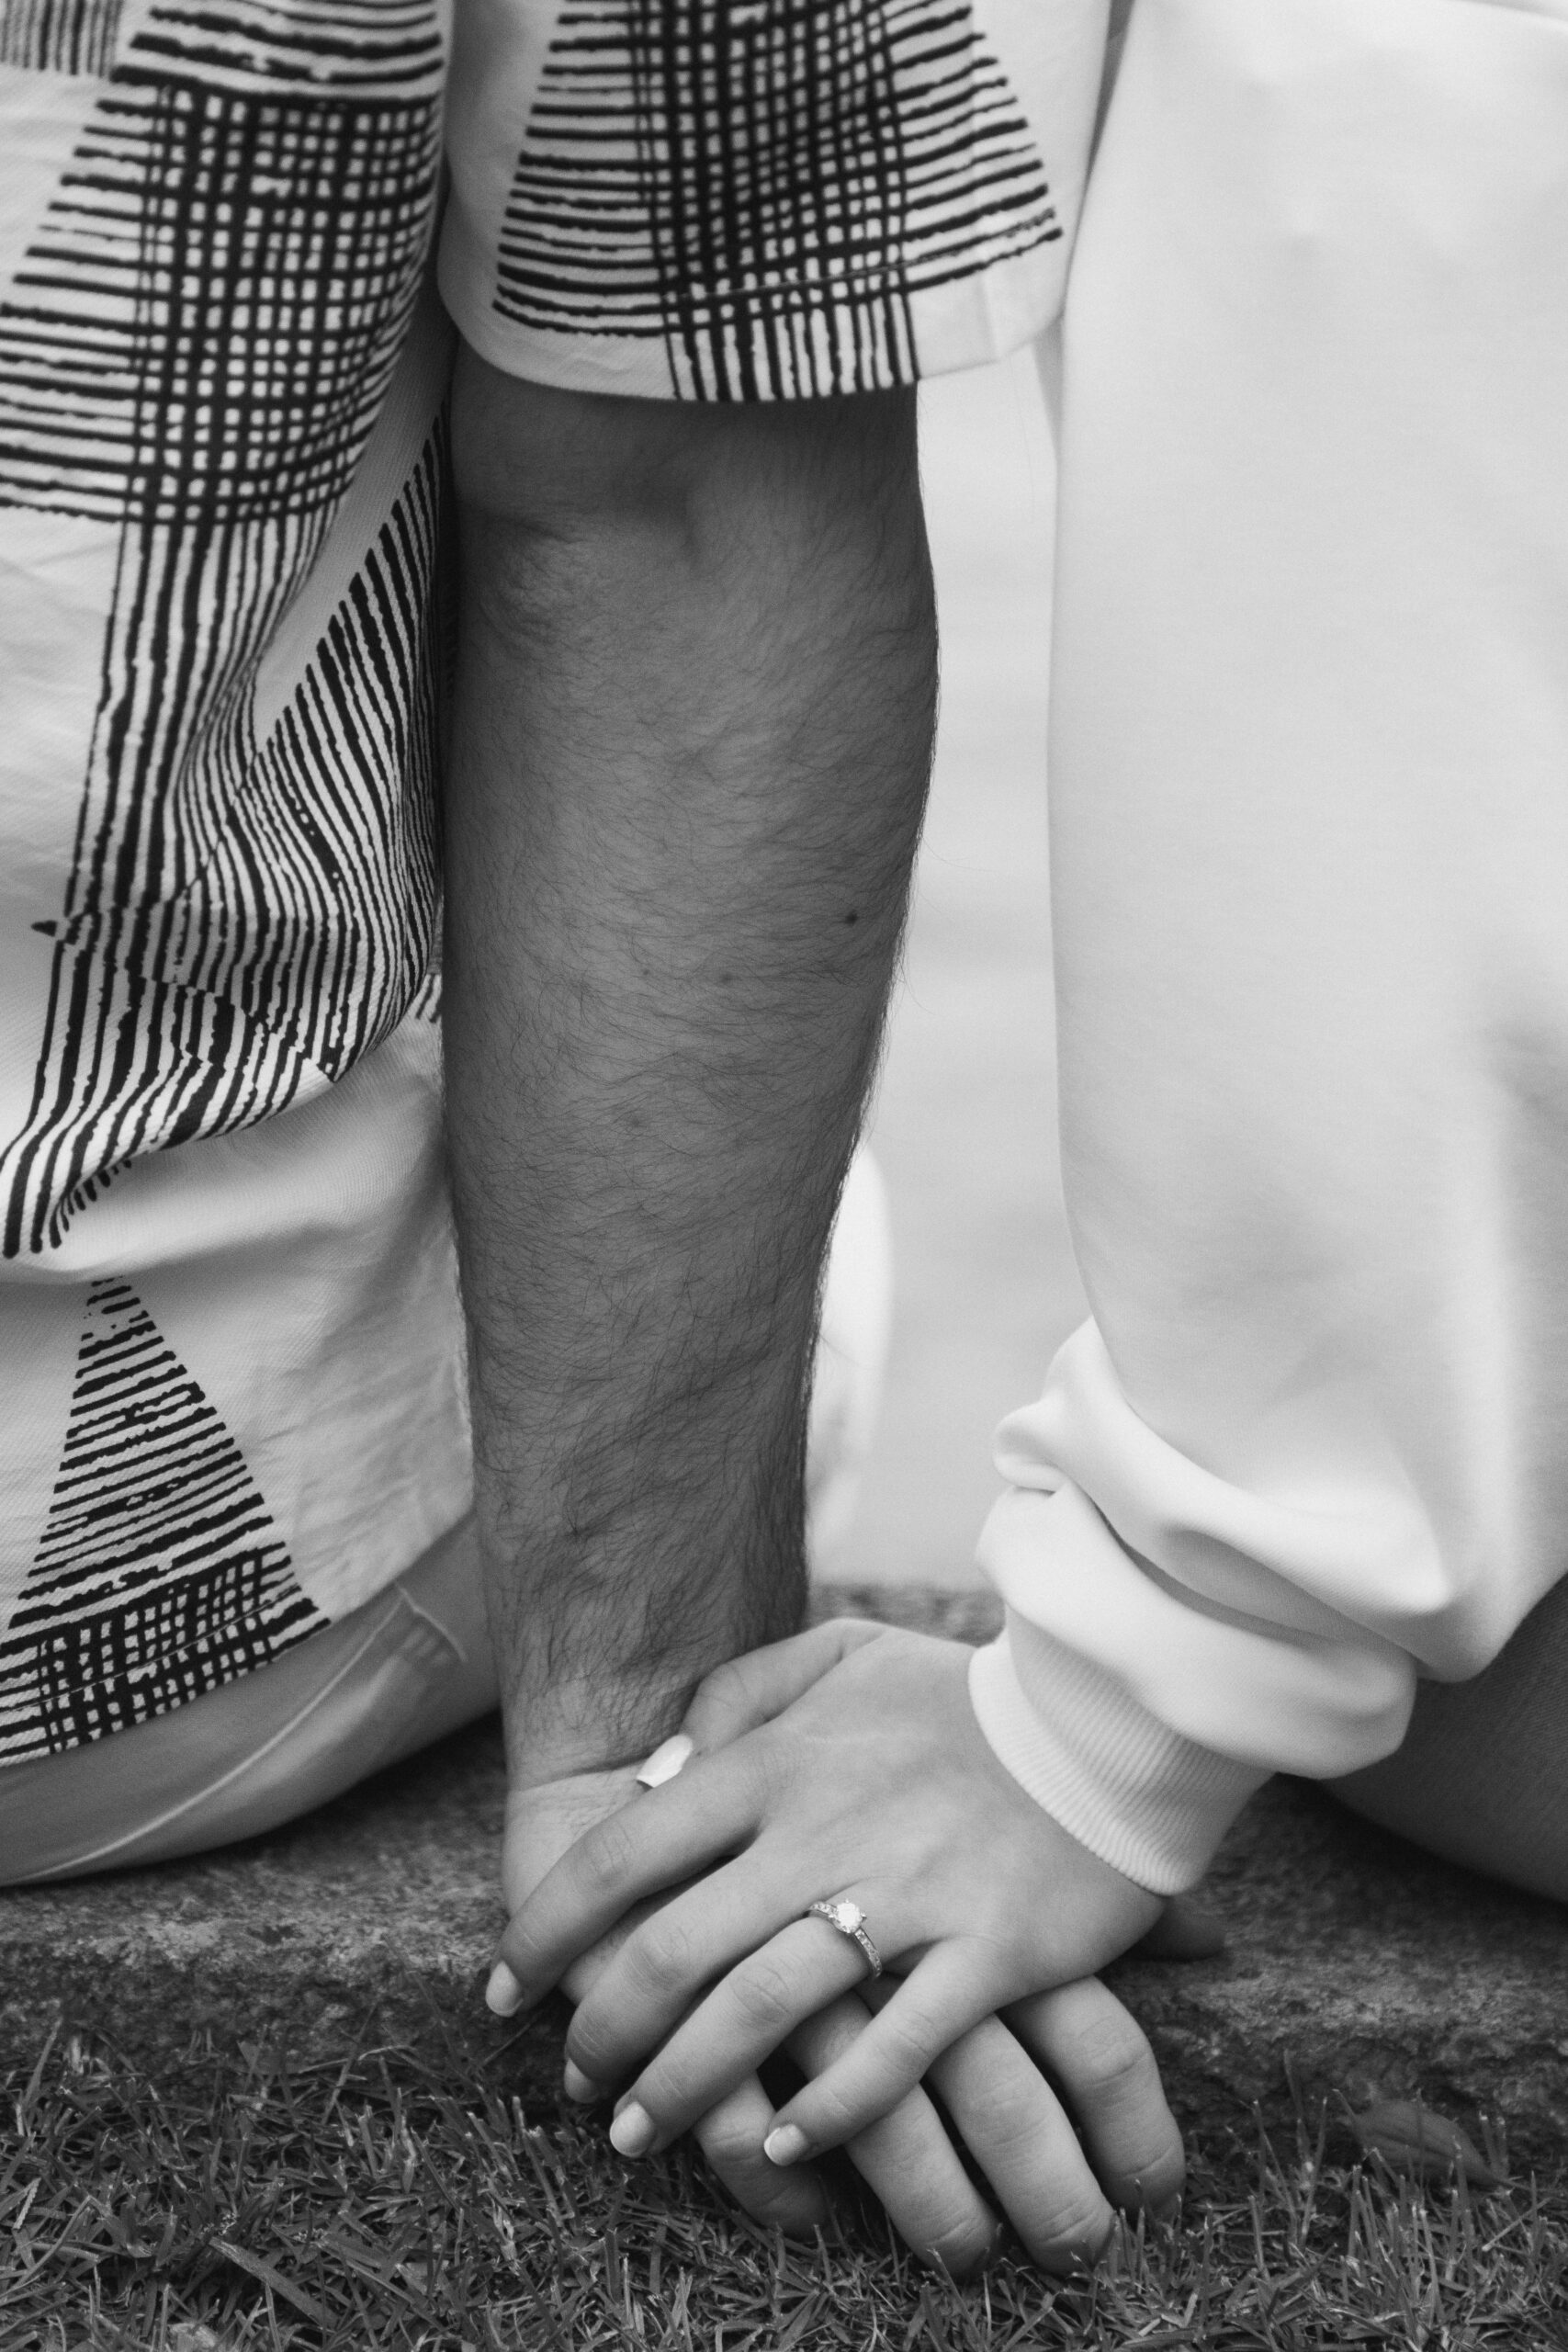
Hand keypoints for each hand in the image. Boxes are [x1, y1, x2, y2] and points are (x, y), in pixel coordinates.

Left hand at [500, 1751, 1183, 2272]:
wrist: (1102, 1716)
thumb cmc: (960, 1696)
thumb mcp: (838, 1657)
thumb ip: (739, 1698)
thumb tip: (659, 1772)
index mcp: (777, 1762)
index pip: (625, 1854)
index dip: (547, 1928)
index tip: (503, 1987)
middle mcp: (821, 1832)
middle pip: (675, 1948)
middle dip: (604, 2029)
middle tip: (574, 2082)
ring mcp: (905, 1897)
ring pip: (761, 2010)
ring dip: (684, 2085)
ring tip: (635, 2135)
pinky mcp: (986, 1954)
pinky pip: (894, 2049)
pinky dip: (829, 2104)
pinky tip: (779, 2139)